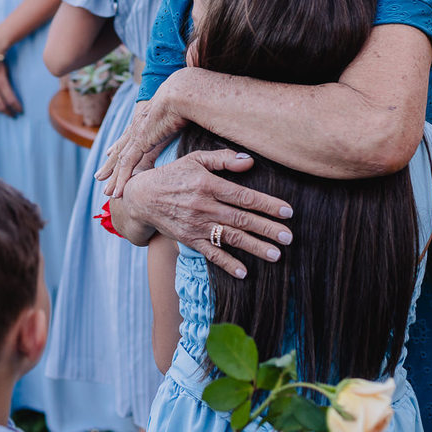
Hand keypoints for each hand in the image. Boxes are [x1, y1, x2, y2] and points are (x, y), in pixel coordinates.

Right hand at [0, 64, 22, 116]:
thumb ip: (8, 82)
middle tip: (14, 115)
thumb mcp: (5, 70)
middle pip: (2, 106)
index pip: (11, 99)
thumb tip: (14, 93)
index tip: (20, 111)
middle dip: (9, 112)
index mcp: (1, 83)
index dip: (17, 107)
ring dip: (0, 111)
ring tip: (5, 112)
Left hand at [96, 71, 189, 196]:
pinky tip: (118, 190)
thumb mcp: (180, 111)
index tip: (110, 153)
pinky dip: (122, 179)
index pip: (130, 135)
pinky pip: (127, 164)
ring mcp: (137, 134)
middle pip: (121, 149)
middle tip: (100, 177)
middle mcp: (137, 126)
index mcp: (145, 118)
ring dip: (114, 176)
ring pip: (120, 160)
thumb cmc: (186, 99)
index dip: (120, 145)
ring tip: (106, 191)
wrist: (180, 93)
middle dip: (111, 164)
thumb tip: (194, 122)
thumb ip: (181, 119)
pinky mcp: (140, 142)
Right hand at [119, 149, 293, 276]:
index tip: (287, 212)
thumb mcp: (195, 159)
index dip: (267, 204)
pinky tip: (243, 272)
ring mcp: (196, 225)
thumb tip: (250, 162)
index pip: (243, 196)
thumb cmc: (173, 174)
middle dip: (267, 229)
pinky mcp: (189, 239)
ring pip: (230, 237)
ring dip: (254, 247)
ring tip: (276, 255)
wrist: (142, 197)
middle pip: (241, 219)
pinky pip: (211, 254)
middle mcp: (204, 206)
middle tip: (289, 237)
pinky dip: (227, 264)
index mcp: (208, 184)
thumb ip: (222, 159)